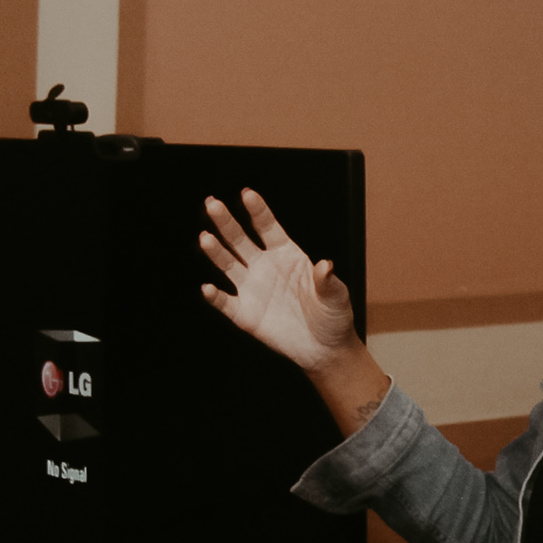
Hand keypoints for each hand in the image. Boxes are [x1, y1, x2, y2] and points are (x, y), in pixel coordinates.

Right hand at [196, 189, 357, 371]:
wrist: (324, 348)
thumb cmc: (332, 316)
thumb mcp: (336, 296)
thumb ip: (328, 280)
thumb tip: (326, 265)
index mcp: (286, 254)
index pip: (267, 227)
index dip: (258, 211)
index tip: (247, 194)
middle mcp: (264, 266)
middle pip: (240, 239)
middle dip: (226, 222)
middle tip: (212, 203)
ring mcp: (252, 288)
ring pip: (228, 265)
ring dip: (216, 251)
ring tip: (206, 238)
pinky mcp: (244, 313)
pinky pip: (225, 302)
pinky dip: (215, 297)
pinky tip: (208, 288)